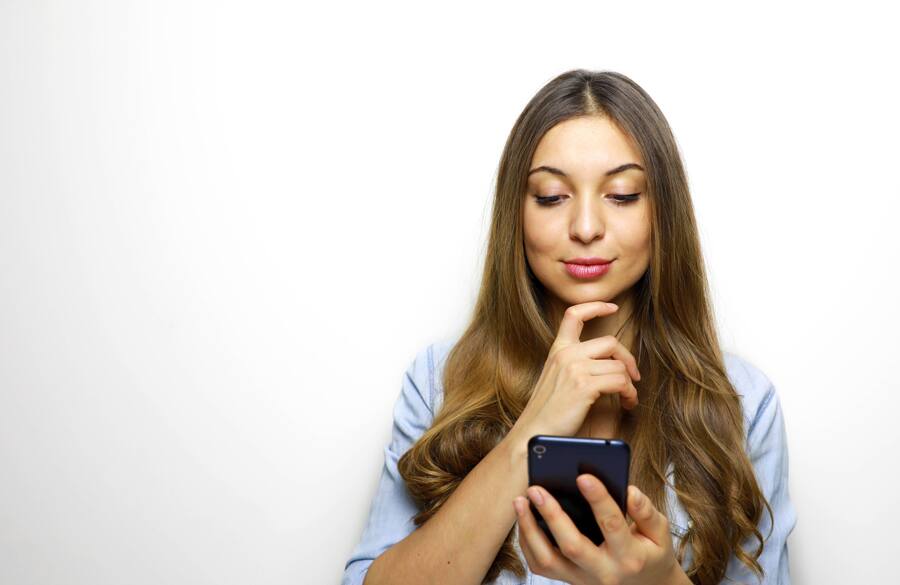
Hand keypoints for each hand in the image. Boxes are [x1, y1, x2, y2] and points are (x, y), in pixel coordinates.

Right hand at [511, 302, 641, 438]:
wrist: (534, 433)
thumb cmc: (546, 412)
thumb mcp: (554, 378)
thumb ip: (572, 363)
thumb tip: (603, 362)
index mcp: (558, 349)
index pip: (574, 315)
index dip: (596, 306)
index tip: (612, 307)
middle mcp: (566, 354)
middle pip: (610, 342)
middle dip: (627, 359)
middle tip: (633, 376)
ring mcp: (575, 368)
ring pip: (619, 366)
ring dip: (630, 384)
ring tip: (628, 397)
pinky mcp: (584, 386)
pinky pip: (620, 382)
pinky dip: (629, 394)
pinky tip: (627, 403)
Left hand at [513, 474, 686, 584]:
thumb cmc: (650, 552)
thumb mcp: (660, 533)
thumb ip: (646, 512)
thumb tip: (629, 491)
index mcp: (630, 556)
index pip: (612, 525)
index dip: (598, 499)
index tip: (583, 476)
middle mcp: (603, 571)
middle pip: (571, 545)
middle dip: (551, 514)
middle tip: (536, 488)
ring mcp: (582, 579)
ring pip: (548, 559)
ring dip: (529, 528)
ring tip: (520, 500)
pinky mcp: (568, 580)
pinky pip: (540, 565)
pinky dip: (528, 540)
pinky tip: (524, 517)